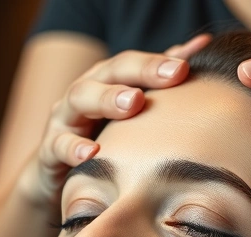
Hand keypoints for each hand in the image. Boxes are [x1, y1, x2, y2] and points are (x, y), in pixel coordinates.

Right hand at [26, 34, 211, 205]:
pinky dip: (74, 148)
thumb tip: (201, 47)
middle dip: (141, 71)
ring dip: (107, 98)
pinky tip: (93, 152)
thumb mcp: (129, 113)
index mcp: (106, 81)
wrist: (59, 176)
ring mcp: (64, 119)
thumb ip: (159, 81)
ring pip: (80, 98)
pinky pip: (58, 145)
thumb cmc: (103, 139)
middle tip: (172, 75)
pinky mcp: (50, 150)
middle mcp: (85, 93)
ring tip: (133, 104)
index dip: (159, 61)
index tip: (188, 65)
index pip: (133, 63)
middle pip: (109, 71)